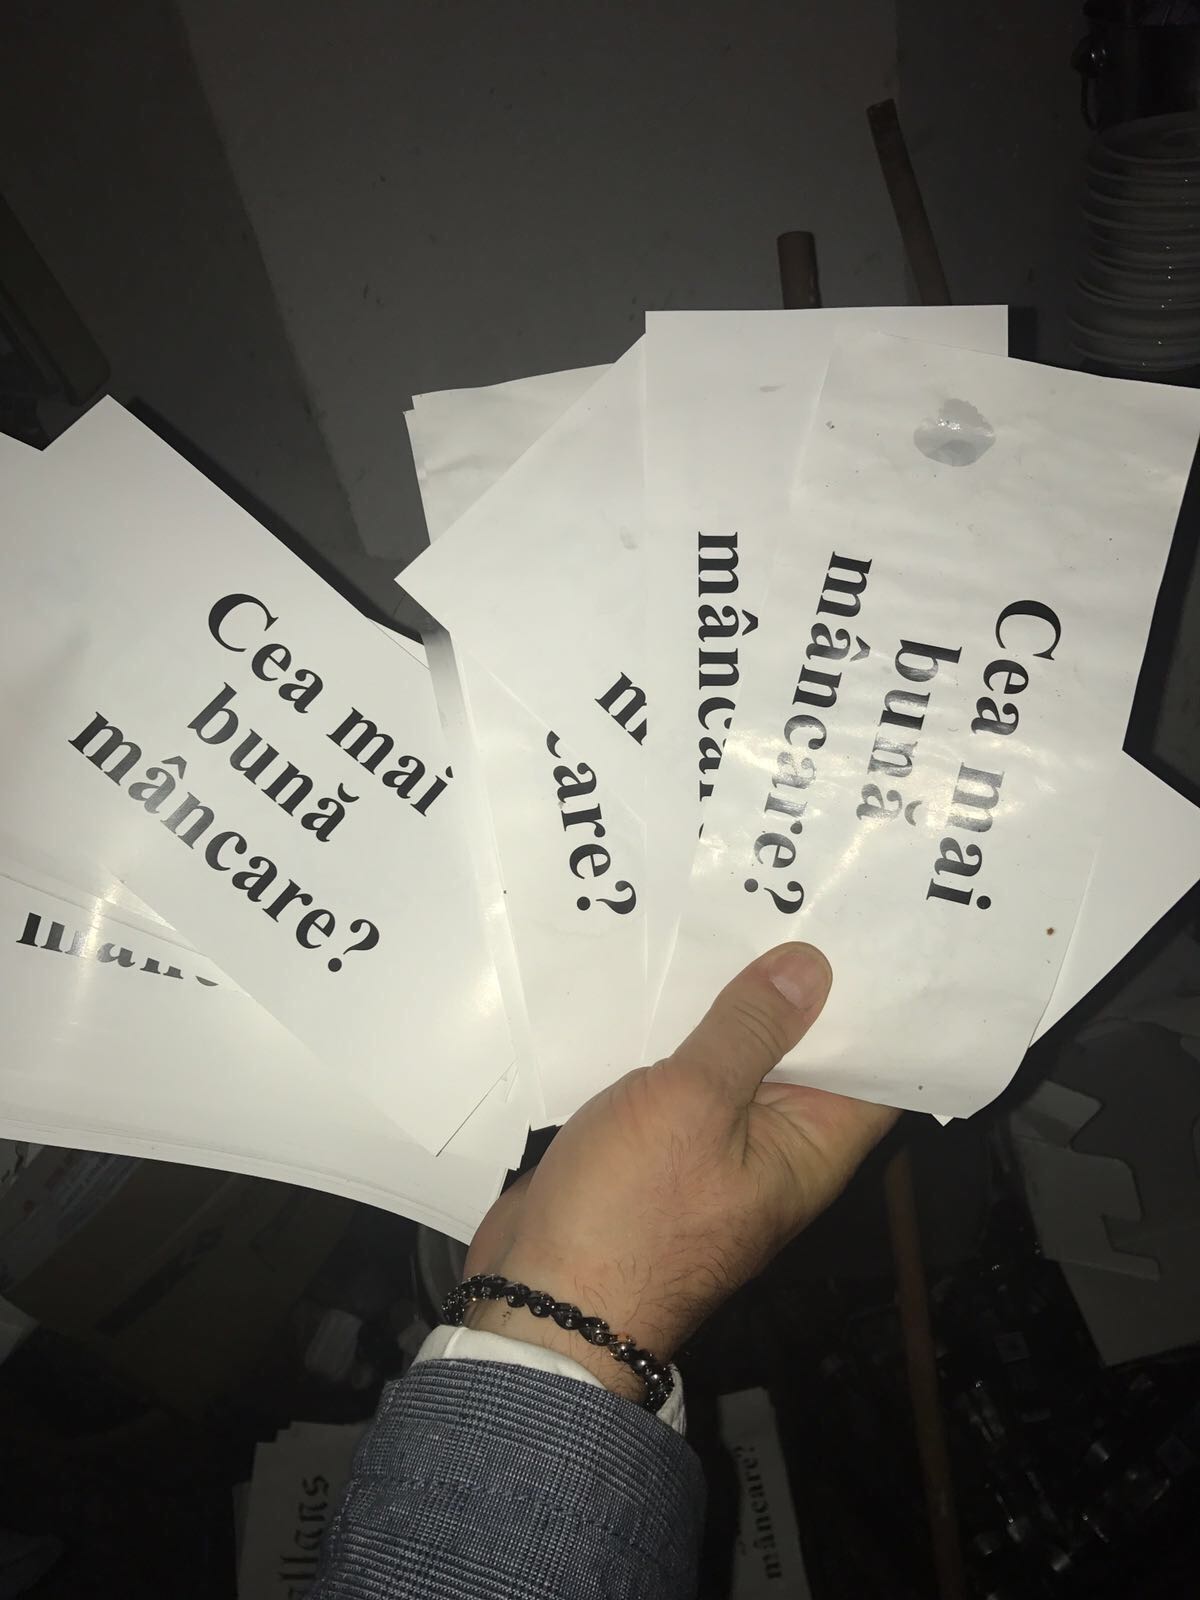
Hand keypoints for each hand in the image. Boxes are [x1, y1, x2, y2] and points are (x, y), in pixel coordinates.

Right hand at [464, 943, 897, 1399]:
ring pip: (736, 1057)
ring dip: (731, 999)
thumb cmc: (630, 1213)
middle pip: (803, 1053)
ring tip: (734, 908)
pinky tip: (663, 969)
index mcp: (810, 1146)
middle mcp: (773, 1145)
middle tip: (800, 890)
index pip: (873, 1066)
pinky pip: (682, 1073)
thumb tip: (812, 967)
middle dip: (799, 982)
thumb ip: (751, 1030)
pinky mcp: (657, 1141)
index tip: (876, 928)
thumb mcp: (696, 1103)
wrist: (541, 1299)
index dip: (879, 999)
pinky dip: (679, 1028)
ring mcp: (712, 1143)